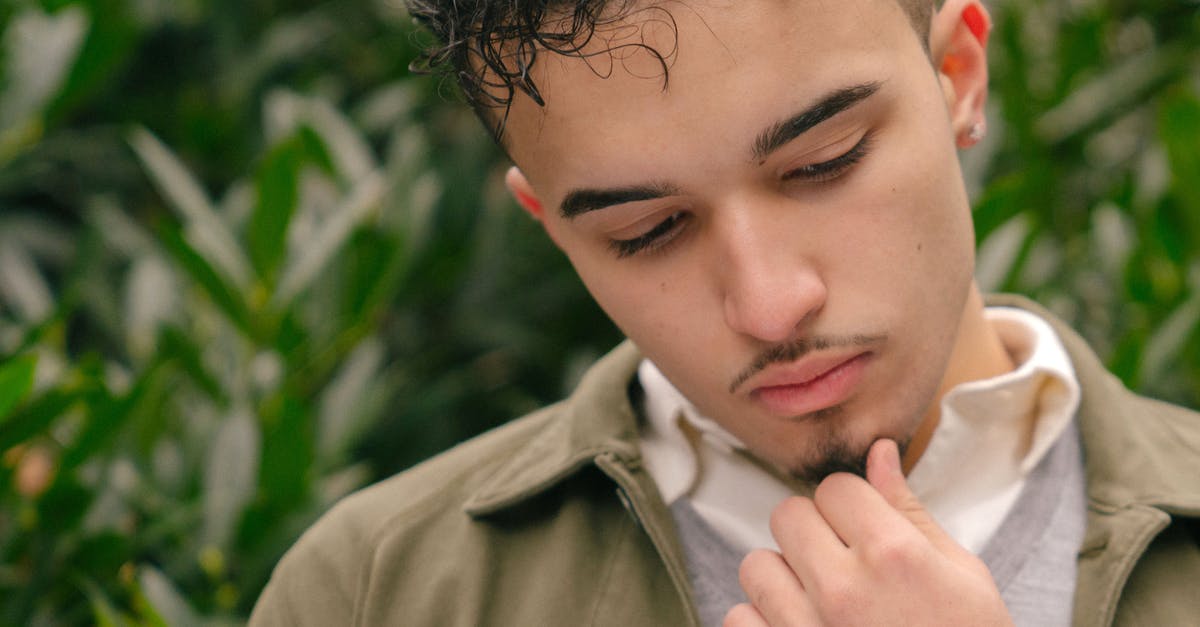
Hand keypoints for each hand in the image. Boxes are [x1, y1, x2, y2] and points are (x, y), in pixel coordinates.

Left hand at [724, 439, 1012, 625]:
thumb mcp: (962, 575)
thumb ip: (909, 511)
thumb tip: (880, 453)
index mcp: (893, 555)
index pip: (834, 487)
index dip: (850, 504)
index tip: (863, 528)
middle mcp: (844, 588)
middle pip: (788, 516)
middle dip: (813, 531)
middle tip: (842, 561)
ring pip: (756, 564)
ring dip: (783, 576)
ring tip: (819, 598)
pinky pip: (739, 617)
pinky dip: (762, 621)